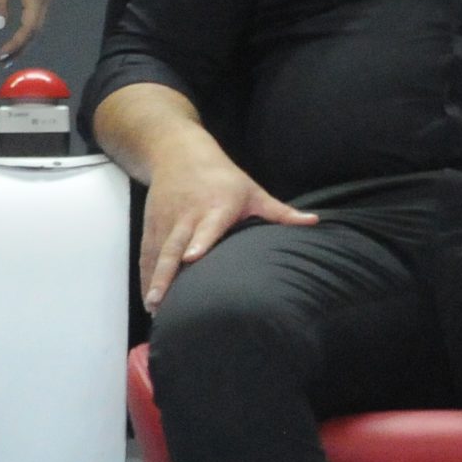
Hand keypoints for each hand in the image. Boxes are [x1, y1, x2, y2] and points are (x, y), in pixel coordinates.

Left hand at [0, 0, 53, 60]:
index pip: (28, 26)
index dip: (16, 43)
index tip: (1, 56)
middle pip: (36, 29)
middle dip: (21, 47)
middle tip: (3, 62)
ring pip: (37, 23)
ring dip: (24, 40)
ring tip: (8, 54)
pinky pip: (36, 15)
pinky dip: (27, 29)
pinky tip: (17, 35)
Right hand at [139, 139, 316, 311]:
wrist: (180, 153)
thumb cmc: (224, 177)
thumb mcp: (253, 191)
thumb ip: (280, 212)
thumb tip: (315, 221)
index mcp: (216, 207)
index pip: (208, 226)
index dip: (200, 241)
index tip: (192, 258)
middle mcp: (188, 215)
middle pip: (174, 246)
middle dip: (166, 273)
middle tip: (160, 300)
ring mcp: (167, 221)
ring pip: (158, 252)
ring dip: (154, 280)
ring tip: (153, 307)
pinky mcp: (153, 225)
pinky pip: (147, 253)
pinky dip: (146, 275)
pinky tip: (149, 299)